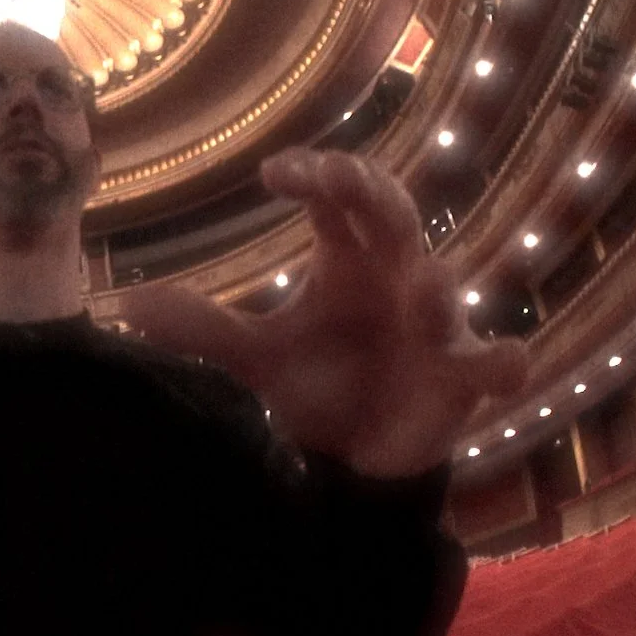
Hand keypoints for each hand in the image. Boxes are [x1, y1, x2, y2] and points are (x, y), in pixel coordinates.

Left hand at [121, 149, 526, 478]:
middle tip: (343, 179)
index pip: (337, 197)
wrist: (349, 461)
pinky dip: (502, 363)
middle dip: (374, 195)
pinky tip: (508, 362)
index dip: (315, 175)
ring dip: (436, 286)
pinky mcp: (460, 378)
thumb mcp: (250, 359)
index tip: (276, 174)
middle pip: (393, 217)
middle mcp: (396, 277)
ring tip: (427, 283)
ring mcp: (435, 325)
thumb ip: (201, 329)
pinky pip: (490, 366)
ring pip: (443, 289)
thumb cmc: (312, 387)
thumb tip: (127, 307)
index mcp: (348, 258)